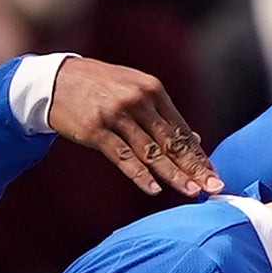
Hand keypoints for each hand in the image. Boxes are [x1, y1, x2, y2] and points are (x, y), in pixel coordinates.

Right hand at [49, 58, 220, 197]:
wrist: (57, 80)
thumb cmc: (102, 87)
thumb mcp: (136, 91)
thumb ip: (164, 116)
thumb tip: (196, 140)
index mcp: (152, 90)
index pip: (181, 130)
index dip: (199, 155)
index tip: (214, 175)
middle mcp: (138, 101)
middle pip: (171, 141)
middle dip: (194, 167)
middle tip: (213, 188)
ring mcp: (116, 115)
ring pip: (150, 151)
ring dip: (173, 174)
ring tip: (191, 192)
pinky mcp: (96, 129)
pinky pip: (122, 156)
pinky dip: (139, 174)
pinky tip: (154, 189)